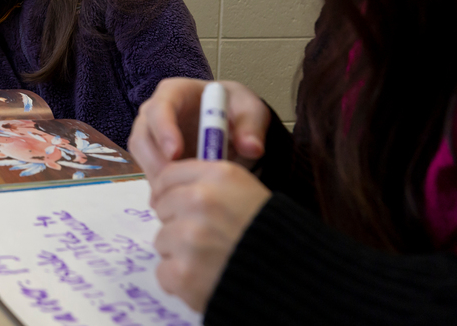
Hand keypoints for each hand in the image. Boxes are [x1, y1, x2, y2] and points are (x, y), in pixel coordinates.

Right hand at [128, 78, 270, 179]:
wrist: (232, 126)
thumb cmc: (236, 111)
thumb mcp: (251, 112)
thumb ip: (252, 127)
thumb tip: (251, 148)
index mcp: (175, 93)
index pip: (159, 108)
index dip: (163, 130)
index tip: (176, 153)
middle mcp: (156, 113)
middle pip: (141, 136)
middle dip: (155, 161)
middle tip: (177, 183)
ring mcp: (152, 136)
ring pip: (142, 159)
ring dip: (158, 178)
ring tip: (184, 193)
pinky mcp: (155, 158)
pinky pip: (150, 173)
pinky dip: (162, 188)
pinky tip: (181, 199)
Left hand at [150, 159, 270, 312]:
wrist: (295, 280)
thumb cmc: (273, 237)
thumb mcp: (247, 192)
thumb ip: (210, 185)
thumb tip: (164, 191)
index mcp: (220, 176)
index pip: (169, 175)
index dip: (171, 193)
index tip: (177, 206)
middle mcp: (201, 200)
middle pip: (162, 207)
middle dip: (178, 223)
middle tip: (206, 239)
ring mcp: (190, 237)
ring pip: (162, 240)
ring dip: (180, 253)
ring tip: (212, 260)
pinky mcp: (184, 272)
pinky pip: (164, 272)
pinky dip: (181, 280)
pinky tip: (206, 279)